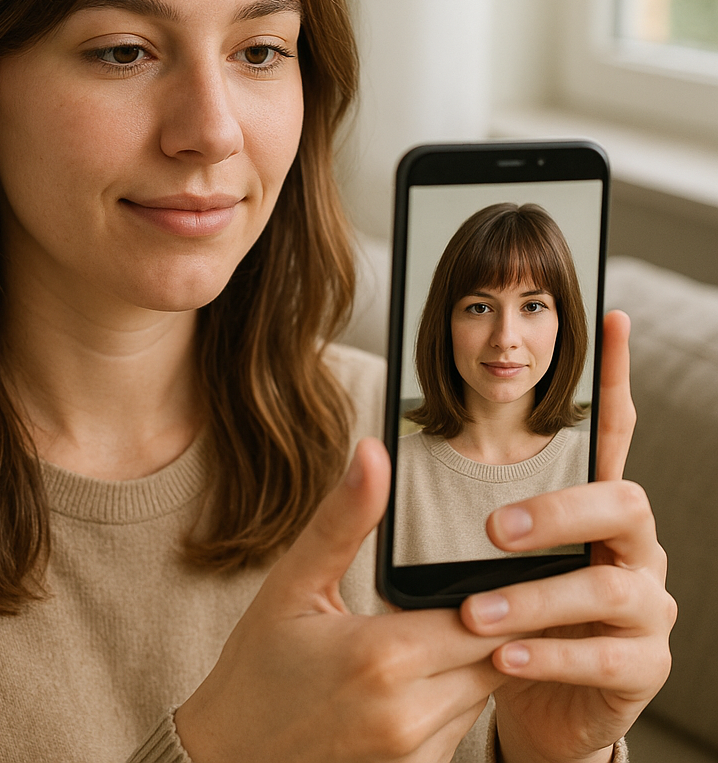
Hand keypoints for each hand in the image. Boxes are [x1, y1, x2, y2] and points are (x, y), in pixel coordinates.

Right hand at [175, 438, 507, 762]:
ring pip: (483, 693)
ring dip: (470, 661)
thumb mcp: (293, 583)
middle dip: (484, 622)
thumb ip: (344, 519)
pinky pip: (460, 730)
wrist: (228, 758)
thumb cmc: (257, 669)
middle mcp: (409, 715)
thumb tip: (373, 455)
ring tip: (435, 632)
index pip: (480, 614)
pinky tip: (413, 678)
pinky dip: (449, 700)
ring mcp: (415, 756)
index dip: (492, 589)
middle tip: (465, 594)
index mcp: (382, 657)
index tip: (491, 568)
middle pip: (495, 656)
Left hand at [460, 311, 676, 762]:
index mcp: (589, 508)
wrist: (529, 705)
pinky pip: (606, 656)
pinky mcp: (640, 665)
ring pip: (607, 585)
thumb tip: (380, 446)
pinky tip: (504, 656)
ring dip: (536, 596)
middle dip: (560, 511)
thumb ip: (454, 505)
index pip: (609, 433)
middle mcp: (629, 546)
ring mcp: (642, 604)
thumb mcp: (480, 557)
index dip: (613, 377)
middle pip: (623, 503)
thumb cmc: (500, 610)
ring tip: (473, 611)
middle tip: (493, 529)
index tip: (609, 318)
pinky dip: (550, 653)